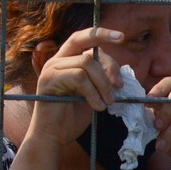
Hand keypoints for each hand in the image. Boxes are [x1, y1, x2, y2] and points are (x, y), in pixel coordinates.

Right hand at [22, 27, 125, 149]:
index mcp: (67, 60)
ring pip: (87, 63)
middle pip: (87, 48)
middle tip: (120, 85)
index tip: (122, 36)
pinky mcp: (48, 80)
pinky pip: (79, 77)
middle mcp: (57, 60)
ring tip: (108, 102)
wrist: (54, 135)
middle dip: (109, 65)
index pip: (84, 38)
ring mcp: (51, 69)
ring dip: (103, 84)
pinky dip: (93, 92)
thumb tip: (120, 70)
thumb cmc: (74, 115)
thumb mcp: (93, 92)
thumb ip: (101, 77)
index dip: (101, 34)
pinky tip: (97, 106)